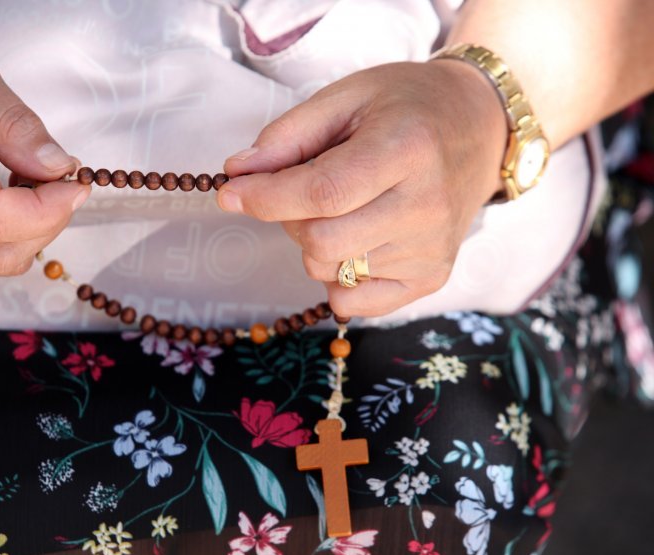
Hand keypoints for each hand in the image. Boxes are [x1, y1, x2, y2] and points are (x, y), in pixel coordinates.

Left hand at [219, 60, 507, 317]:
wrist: (478, 128)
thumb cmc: (406, 108)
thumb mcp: (346, 97)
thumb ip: (287, 135)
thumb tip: (237, 175)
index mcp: (406, 150)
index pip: (322, 193)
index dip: (265, 198)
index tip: (230, 193)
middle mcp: (425, 207)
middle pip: (321, 242)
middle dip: (290, 219)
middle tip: (304, 192)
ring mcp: (431, 250)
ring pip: (330, 271)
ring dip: (315, 243)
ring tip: (344, 208)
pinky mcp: (431, 278)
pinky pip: (353, 304)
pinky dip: (337, 278)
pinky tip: (355, 241)